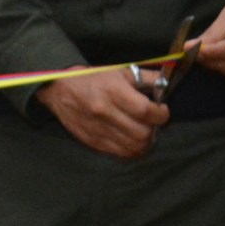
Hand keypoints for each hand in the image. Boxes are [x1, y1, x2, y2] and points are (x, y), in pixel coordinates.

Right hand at [37, 69, 169, 158]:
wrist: (58, 87)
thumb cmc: (92, 77)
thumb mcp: (120, 71)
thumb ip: (146, 78)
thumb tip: (166, 85)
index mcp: (113, 91)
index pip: (145, 111)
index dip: (161, 114)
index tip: (162, 111)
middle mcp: (105, 112)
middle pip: (142, 133)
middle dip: (154, 130)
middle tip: (153, 123)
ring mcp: (98, 129)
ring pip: (133, 147)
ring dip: (145, 142)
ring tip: (145, 133)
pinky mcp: (92, 141)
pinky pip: (119, 153)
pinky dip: (131, 150)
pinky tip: (132, 141)